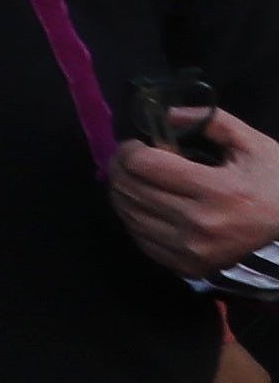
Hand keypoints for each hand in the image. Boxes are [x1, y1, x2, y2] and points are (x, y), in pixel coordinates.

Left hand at [114, 106, 278, 279]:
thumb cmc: (275, 184)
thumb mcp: (253, 145)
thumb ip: (211, 122)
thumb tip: (165, 115)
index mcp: (217, 190)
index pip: (147, 166)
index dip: (130, 150)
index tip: (134, 144)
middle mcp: (199, 224)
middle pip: (132, 190)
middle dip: (120, 167)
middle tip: (125, 157)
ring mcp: (191, 250)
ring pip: (130, 217)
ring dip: (121, 193)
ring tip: (129, 178)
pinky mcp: (188, 267)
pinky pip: (141, 241)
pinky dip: (134, 220)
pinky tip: (141, 206)